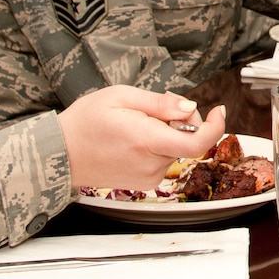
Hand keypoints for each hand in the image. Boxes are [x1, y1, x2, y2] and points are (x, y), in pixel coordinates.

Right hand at [58, 87, 227, 191]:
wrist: (60, 153)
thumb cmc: (85, 123)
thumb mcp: (121, 96)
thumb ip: (160, 103)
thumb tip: (190, 107)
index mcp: (146, 141)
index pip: (197, 143)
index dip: (215, 126)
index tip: (218, 110)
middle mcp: (150, 164)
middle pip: (187, 140)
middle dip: (182, 120)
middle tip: (157, 107)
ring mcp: (148, 176)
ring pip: (175, 148)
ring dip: (168, 132)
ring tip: (138, 122)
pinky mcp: (144, 182)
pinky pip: (164, 158)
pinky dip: (158, 145)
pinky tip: (135, 138)